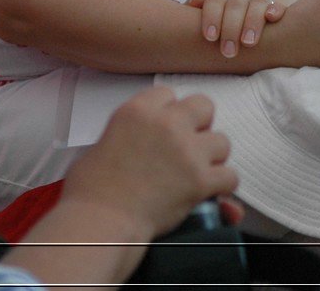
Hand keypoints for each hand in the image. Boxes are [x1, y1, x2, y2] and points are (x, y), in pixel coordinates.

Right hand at [61, 87, 237, 239]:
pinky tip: (212, 192)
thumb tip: (136, 146)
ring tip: (198, 171)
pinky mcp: (200, 179)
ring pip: (222, 142)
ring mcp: (187, 151)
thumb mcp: (98, 148)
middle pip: (203, 106)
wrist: (98, 225)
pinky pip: (230, 176)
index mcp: (137, 112)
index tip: (166, 126)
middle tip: (188, 143)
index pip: (167, 94)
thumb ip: (124, 136)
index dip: (169, 111)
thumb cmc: (90, 194)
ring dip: (213, 157)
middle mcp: (166, 125)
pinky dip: (223, 186)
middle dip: (199, 124)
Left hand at [186, 0, 285, 58]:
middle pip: (236, 4)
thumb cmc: (219, 34)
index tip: (210, 38)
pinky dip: (275, 9)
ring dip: (252, 21)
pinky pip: (277, 6)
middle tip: (228, 52)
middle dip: (231, 28)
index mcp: (221, 0)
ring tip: (248, 43)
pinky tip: (271, 18)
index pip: (215, 1)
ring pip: (257, 3)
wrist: (244, 34)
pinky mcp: (276, 11)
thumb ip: (193, 13)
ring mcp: (259, 3)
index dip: (211, 17)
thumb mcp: (205, 26)